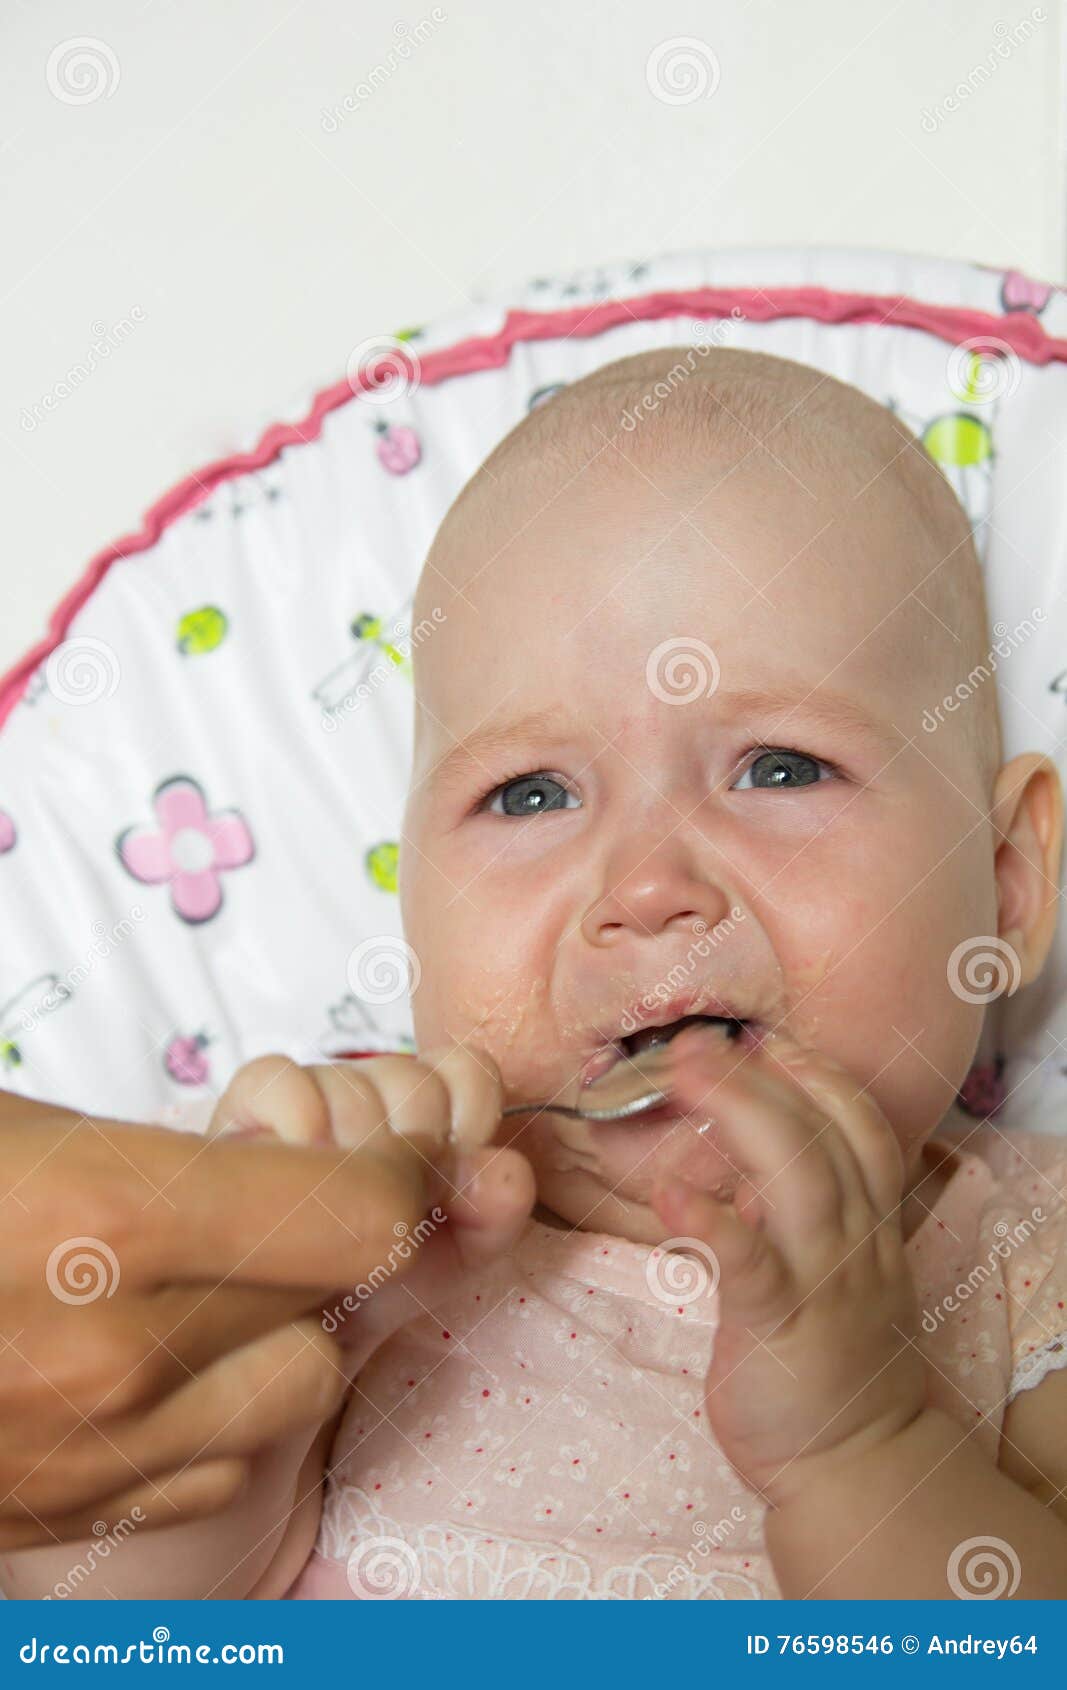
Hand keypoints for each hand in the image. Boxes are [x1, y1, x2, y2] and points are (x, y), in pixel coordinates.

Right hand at [0, 1067, 523, 1548]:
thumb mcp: (33, 1125)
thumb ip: (192, 1141)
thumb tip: (322, 1139)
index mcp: (114, 1221)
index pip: (366, 1215)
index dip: (397, 1174)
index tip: (389, 1153)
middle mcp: (115, 1354)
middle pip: (339, 1302)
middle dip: (337, 1242)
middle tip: (289, 1201)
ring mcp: (92, 1453)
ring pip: (294, 1388)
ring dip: (284, 1330)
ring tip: (214, 1277)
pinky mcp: (67, 1514)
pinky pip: (217, 1466)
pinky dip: (218, 1411)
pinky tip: (165, 1359)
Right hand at [209, 1047, 535, 1370]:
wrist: (291, 1334)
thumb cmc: (375, 1281)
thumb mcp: (454, 1253)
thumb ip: (496, 1211)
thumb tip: (505, 1173)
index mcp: (428, 1107)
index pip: (466, 1067)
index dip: (470, 1119)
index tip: (455, 1185)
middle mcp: (369, 1088)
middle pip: (413, 1079)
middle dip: (412, 1159)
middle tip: (392, 1219)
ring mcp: (305, 1094)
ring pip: (351, 1086)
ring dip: (354, 1164)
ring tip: (341, 1224)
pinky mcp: (240, 1108)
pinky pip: (279, 1078)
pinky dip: (300, 1125)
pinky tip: (301, 1189)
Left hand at [650, 1024, 927, 1508]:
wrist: (853, 1466)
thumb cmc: (825, 1363)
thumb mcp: (824, 1271)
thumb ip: (793, 1210)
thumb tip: (747, 1151)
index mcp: (867, 1225)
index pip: (859, 1128)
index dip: (818, 1076)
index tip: (768, 1038)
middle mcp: (855, 1242)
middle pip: (821, 1136)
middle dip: (760, 1077)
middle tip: (697, 1041)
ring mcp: (824, 1281)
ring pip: (799, 1178)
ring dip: (741, 1114)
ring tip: (683, 1073)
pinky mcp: (780, 1327)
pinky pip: (750, 1265)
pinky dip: (712, 1222)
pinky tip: (669, 1190)